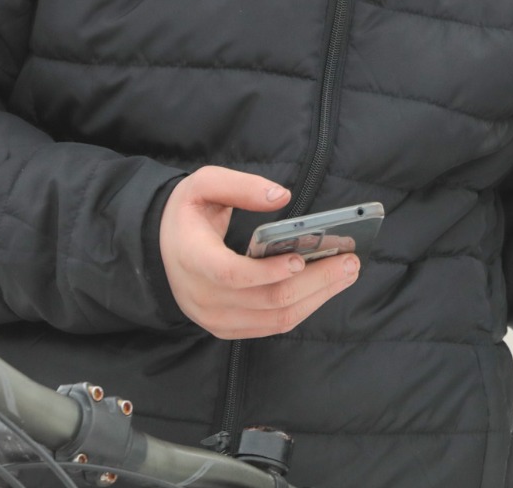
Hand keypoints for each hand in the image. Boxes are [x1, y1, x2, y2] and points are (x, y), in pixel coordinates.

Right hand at [159, 166, 360, 339]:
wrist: (163, 245)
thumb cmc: (189, 212)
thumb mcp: (204, 184)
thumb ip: (241, 187)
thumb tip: (281, 196)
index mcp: (192, 258)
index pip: (230, 274)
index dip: (268, 271)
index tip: (301, 258)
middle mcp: (201, 296)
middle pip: (266, 300)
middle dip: (315, 281)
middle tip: (349, 261)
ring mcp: (214, 317)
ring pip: (275, 318)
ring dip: (317, 297)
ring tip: (347, 272)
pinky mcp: (227, 327)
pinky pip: (272, 326)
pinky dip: (304, 309)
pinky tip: (326, 288)